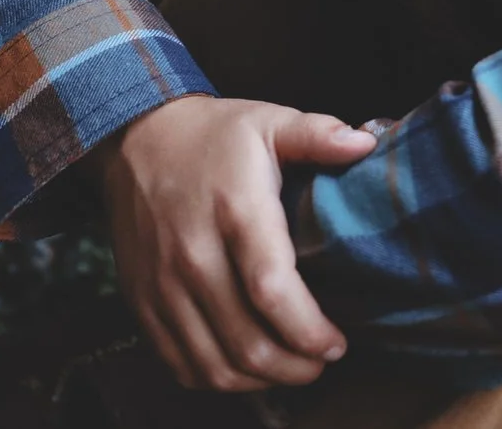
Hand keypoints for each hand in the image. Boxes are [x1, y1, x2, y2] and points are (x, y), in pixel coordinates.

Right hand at [95, 95, 376, 391]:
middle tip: (323, 361)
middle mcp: (193, 254)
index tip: (337, 342)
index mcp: (235, 210)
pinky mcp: (141, 302)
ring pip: (214, 364)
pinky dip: (217, 378)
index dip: (309, 330)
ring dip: (260, 381)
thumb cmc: (214, 136)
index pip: (272, 289)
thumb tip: (366, 144)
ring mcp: (162, 284)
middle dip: (296, 367)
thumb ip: (318, 134)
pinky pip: (179, 363)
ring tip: (291, 369)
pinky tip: (245, 368)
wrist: (136, 141)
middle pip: (246, 341)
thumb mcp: (269, 121)